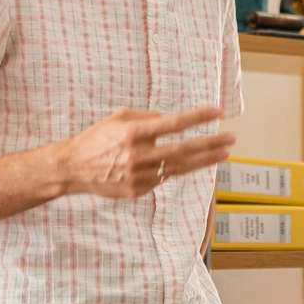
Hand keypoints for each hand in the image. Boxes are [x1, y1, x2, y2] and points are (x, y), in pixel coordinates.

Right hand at [59, 106, 233, 198]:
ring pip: (179, 168)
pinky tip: (191, 163)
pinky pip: (163, 178)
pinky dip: (177, 170)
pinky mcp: (138, 191)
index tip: (218, 112)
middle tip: (230, 138)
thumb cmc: (96, 139)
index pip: (173, 124)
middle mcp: (138, 155)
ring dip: (204, 160)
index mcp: (133, 133)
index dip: (198, 118)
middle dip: (210, 144)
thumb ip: (145, 117)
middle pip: (183, 150)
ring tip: (224, 154)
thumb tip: (169, 119)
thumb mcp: (117, 118)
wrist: (73, 169)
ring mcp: (138, 176)